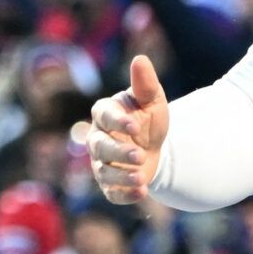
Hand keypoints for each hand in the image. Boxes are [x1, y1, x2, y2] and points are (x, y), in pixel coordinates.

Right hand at [77, 54, 168, 204]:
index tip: (134, 126)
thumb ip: (145, 83)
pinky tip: (141, 193)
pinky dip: (124, 194)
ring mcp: (102, 163)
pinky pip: (111, 192)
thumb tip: (140, 60)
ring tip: (140, 177)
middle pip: (101, 147)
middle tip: (140, 156)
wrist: (155, 146)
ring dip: (121, 176)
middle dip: (118, 152)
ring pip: (104, 171)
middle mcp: (97, 138)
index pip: (104, 116)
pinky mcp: (110, 183)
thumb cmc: (148, 117)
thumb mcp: (152, 100)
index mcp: (105, 113)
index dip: (117, 121)